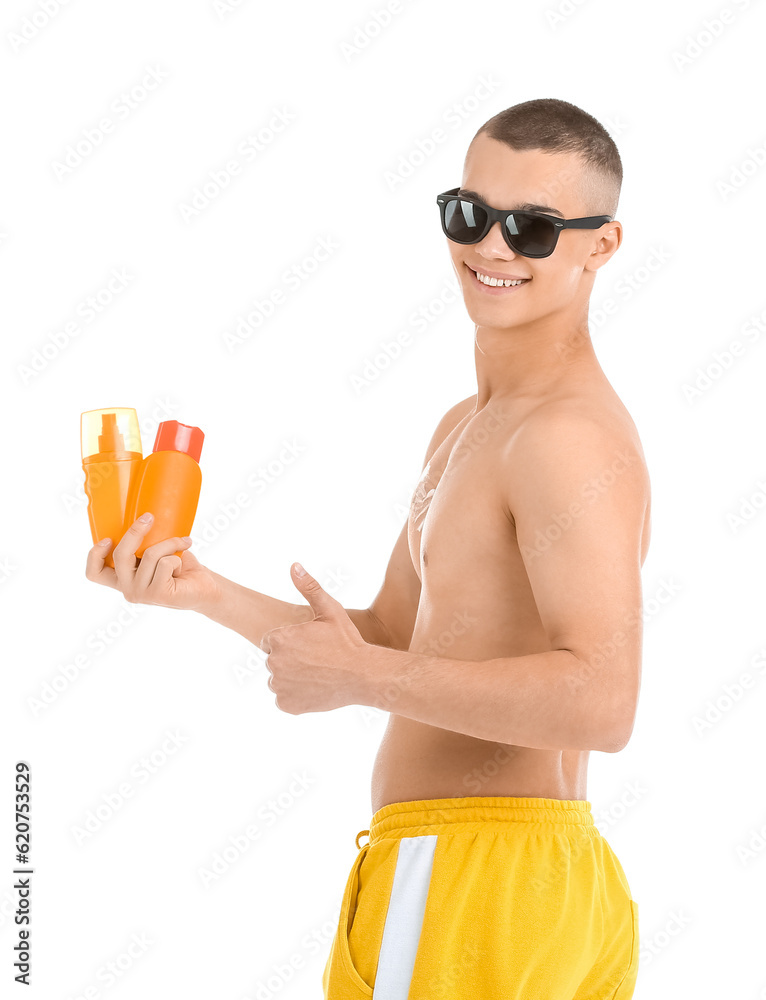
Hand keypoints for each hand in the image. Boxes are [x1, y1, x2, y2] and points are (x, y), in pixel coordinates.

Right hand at [85, 514, 220, 611]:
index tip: (107, 538)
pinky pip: (165, 563)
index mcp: (122, 579)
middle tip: (150, 517)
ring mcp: (142, 594)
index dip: (94, 555)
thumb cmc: (180, 566)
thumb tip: (144, 514)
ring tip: (183, 543)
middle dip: (135, 531)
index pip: (94, 573)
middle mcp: (128, 589)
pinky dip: (177, 557)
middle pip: (121, 555)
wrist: (206, 588)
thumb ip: (143, 543)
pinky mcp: (159, 595)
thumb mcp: (156, 552)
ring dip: (170, 543)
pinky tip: (182, 567)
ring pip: (149, 555)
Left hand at [260, 564, 369, 713]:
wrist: (363, 676)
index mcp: (279, 639)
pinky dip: (295, 696)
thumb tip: (294, 565)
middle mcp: (273, 663)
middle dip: (290, 660)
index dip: (291, 642)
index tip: (309, 645)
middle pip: (274, 661)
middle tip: (316, 660)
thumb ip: (309, 587)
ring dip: (291, 678)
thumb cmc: (347, 641)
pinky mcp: (286, 705)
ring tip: (317, 674)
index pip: (271, 641)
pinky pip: (283, 699)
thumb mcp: (330, 610)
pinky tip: (314, 688)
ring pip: (278, 680)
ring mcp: (279, 686)